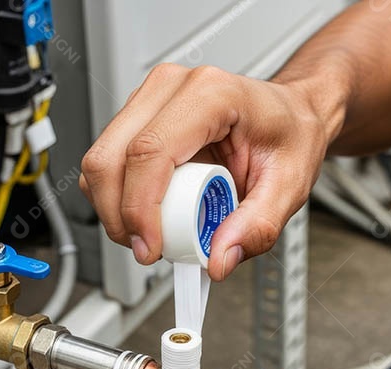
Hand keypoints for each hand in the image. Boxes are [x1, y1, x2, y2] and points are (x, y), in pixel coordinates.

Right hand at [79, 64, 335, 280]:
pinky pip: (109, 164)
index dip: (140, 208)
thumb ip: (258, 226)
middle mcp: (172, 87)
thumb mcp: (290, 185)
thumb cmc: (290, 134)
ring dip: (118, 210)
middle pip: (110, 157)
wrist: (290, 114)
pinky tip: (152, 213)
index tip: (151, 247)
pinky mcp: (139, 117)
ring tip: (157, 232)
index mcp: (212, 94)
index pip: (151, 151)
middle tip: (150, 250)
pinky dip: (121, 199)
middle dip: (121, 217)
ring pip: (100, 162)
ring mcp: (150, 99)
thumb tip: (219, 258)